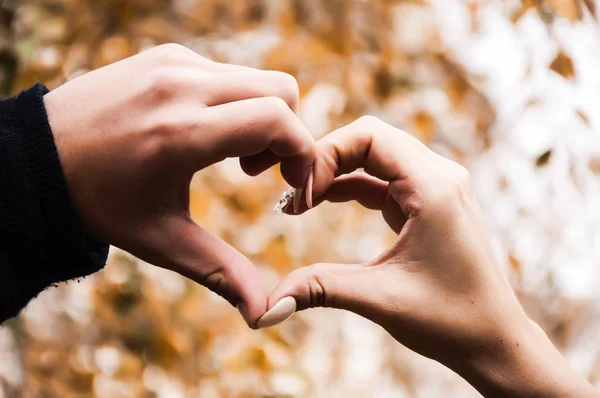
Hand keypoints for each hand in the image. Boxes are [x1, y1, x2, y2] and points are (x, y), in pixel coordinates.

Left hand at [43, 44, 314, 327]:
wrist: (39, 160)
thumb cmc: (100, 203)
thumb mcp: (163, 240)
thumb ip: (222, 272)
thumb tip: (265, 314)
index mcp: (182, 133)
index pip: (278, 120)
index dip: (303, 155)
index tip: (293, 187)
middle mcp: (181, 86)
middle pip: (281, 91)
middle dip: (288, 134)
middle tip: (258, 172)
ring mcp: (173, 62)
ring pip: (257, 79)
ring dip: (263, 116)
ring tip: (231, 155)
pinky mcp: (166, 54)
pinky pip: (227, 72)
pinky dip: (235, 101)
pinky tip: (208, 132)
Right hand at [268, 116, 596, 395]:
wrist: (495, 342)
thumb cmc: (452, 321)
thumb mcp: (380, 299)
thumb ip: (320, 289)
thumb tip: (265, 306)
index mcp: (434, 187)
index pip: (369, 136)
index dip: (325, 155)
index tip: (299, 197)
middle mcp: (439, 177)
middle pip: (369, 139)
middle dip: (325, 160)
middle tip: (290, 195)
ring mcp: (435, 188)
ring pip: (374, 157)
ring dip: (334, 172)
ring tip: (297, 204)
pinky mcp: (427, 204)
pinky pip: (381, 180)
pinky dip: (349, 186)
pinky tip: (319, 203)